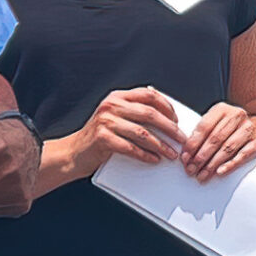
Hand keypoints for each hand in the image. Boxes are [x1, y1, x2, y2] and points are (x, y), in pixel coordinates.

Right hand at [67, 88, 182, 177]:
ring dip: (161, 145)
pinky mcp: (103, 139)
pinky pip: (131, 148)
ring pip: (143, 133)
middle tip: (181, 139)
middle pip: (149, 114)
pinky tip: (154, 159)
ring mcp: (106, 122)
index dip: (167, 107)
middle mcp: (111, 106)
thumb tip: (166, 116)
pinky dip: (145, 155)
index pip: (149, 95)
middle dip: (169, 128)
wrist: (73, 153)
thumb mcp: (114, 117)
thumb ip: (133, 111)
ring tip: (171, 153)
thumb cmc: (98, 137)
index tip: (177, 120)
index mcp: (117, 97)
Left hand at [181, 102, 255, 181]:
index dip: (192, 144)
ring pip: (227, 147)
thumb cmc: (228, 133)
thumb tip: (185, 156)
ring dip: (212, 164)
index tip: (184, 159)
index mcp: (222, 109)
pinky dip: (231, 164)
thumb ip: (200, 137)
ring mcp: (250, 127)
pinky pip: (244, 154)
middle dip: (200, 157)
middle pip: (215, 138)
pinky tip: (220, 172)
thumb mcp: (214, 128)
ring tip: (202, 175)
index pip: (204, 127)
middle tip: (191, 170)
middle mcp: (237, 115)